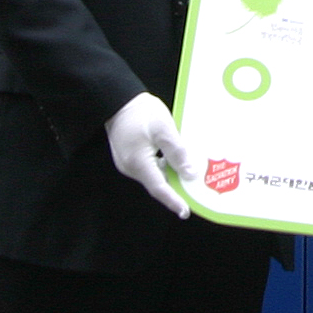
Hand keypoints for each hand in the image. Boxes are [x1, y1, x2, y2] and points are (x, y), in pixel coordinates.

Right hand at [104, 92, 194, 218]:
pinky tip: (174, 163)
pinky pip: (148, 167)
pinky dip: (162, 168)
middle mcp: (130, 168)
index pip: (159, 189)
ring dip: (170, 177)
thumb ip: (178, 153)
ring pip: (153, 175)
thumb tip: (190, 174)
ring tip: (188, 177)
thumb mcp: (164, 129)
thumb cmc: (140, 112)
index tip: (185, 212)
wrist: (118, 100)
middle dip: (175, 189)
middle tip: (193, 193)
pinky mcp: (128, 157)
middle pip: (156, 183)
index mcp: (138, 163)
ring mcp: (127, 163)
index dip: (173, 201)